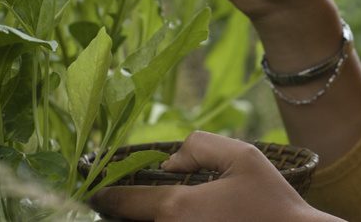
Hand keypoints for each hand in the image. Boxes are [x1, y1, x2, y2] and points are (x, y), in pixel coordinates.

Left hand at [90, 131, 339, 221]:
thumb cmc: (273, 203)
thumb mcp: (242, 157)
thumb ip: (199, 146)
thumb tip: (169, 163)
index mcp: (176, 209)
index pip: (119, 202)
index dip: (99, 192)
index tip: (87, 186)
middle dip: (121, 208)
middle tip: (112, 194)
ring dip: (142, 217)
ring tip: (134, 204)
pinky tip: (169, 212)